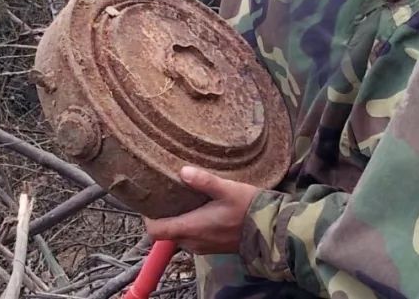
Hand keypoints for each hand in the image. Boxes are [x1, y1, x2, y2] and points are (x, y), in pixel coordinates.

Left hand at [143, 166, 259, 254]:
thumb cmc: (247, 208)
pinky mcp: (211, 247)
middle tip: (166, 194)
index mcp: (192, 228)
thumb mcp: (226, 189)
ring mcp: (202, 247)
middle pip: (166, 233)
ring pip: (178, 236)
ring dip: (177, 220)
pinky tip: (198, 208)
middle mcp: (193, 242)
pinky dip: (189, 226)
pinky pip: (191, 238)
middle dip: (163, 216)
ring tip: (181, 198)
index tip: (151, 201)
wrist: (269, 229)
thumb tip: (183, 171)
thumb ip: (204, 181)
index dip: (148, 217)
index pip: (156, 231)